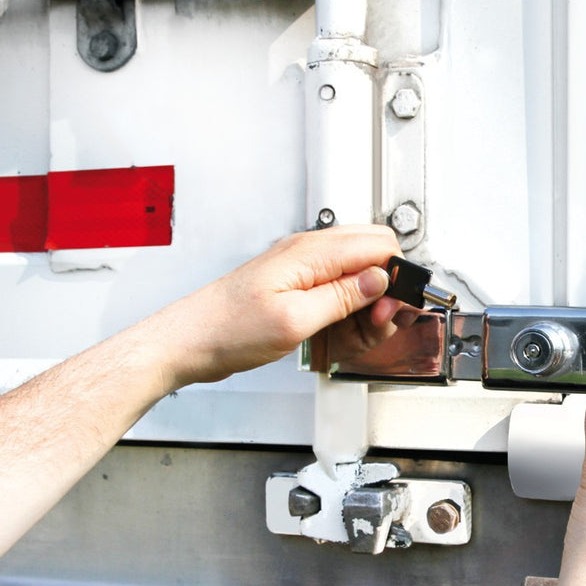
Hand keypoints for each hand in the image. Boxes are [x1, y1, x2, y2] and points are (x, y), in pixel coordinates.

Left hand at [148, 225, 403, 387]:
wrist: (189, 340)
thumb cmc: (227, 328)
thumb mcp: (294, 320)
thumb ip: (343, 297)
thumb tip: (380, 279)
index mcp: (310, 252)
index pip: (379, 245)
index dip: (396, 278)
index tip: (393, 309)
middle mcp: (309, 253)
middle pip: (374, 256)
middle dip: (387, 291)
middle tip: (379, 323)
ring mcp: (303, 269)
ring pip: (360, 275)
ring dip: (368, 306)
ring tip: (356, 334)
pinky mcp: (297, 286)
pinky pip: (338, 290)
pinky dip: (348, 312)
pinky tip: (338, 333)